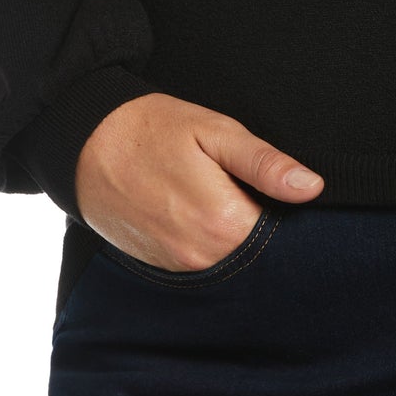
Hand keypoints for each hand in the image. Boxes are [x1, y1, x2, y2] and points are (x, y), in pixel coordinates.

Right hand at [75, 92, 324, 270]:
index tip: (282, 189)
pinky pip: (202, 261)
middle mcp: (201, 256)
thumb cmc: (153, 129)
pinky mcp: (160, 265)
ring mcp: (178, 266)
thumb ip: (265, 164)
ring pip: (230, 258)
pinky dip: (209, 241)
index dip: (288, 211)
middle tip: (249, 186)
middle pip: (258, 251)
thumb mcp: (215, 132)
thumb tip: (312, 188)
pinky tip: (199, 210)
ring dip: (235, 234)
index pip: (282, 234)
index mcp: (223, 223)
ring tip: (219, 193)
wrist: (84, 143)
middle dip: (263, 225)